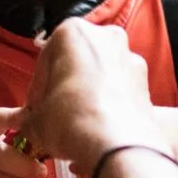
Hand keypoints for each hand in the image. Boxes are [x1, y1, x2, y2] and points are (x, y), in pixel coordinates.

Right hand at [21, 18, 163, 173]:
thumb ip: (30, 116)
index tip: (34, 110)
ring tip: (76, 125)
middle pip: (76, 63)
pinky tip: (98, 128)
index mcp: (72, 32)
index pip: (45, 61)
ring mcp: (130, 57)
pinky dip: (109, 105)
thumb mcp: (36, 120)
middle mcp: (106, 36)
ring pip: (100, 75)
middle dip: (65, 87)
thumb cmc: (70, 121)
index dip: (37, 90)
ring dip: (87, 95)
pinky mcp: (147, 82)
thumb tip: (31, 123)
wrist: (118, 146)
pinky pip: (120, 90)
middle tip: (54, 116)